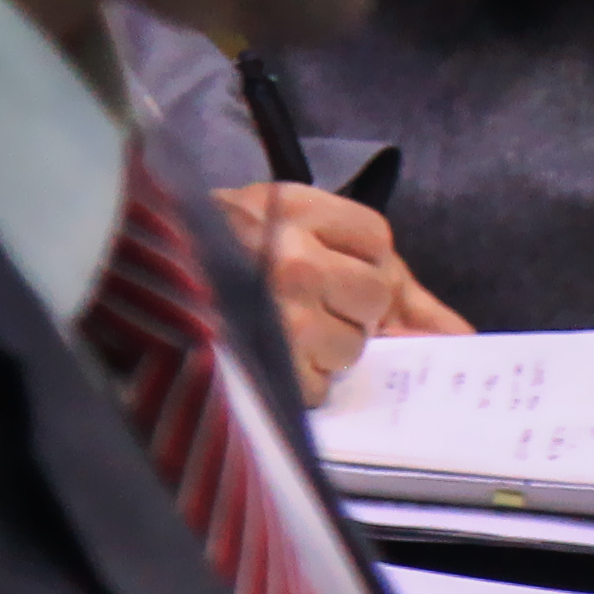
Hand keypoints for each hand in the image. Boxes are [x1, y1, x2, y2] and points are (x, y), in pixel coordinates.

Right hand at [215, 183, 469, 402]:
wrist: (131, 273)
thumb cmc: (229, 255)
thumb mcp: (301, 235)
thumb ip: (393, 282)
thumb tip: (463, 339)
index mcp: (296, 207)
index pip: (379, 243)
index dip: (366, 264)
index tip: (330, 267)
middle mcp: (289, 256)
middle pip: (375, 298)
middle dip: (353, 309)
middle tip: (302, 301)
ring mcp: (273, 310)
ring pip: (350, 345)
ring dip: (326, 348)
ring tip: (278, 327)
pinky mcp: (257, 359)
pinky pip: (315, 386)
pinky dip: (299, 380)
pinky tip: (267, 355)